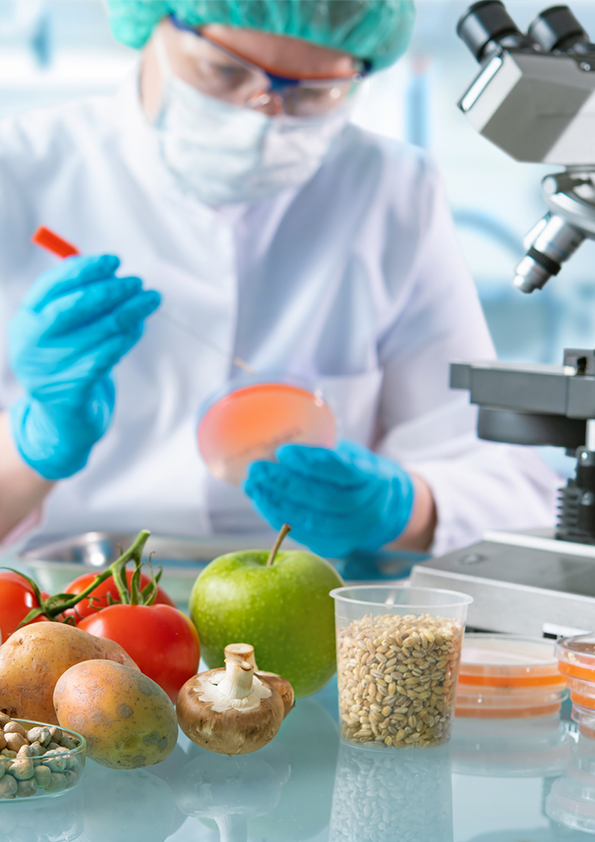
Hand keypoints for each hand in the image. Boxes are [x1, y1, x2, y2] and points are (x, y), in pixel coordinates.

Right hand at [8, 254, 160, 478]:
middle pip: (74, 307)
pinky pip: (107, 357)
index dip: (84, 269)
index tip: (115, 261)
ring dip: (130, 313)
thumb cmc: (66, 361)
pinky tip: (139, 327)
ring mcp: (49, 369)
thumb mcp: (61, 330)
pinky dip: (127, 339)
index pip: (52, 285)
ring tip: (150, 300)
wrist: (60, 418)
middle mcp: (30, 344)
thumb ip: (78, 300)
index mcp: (25, 321)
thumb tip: (112, 270)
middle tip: (138, 282)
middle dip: (111, 290)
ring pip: (98, 332)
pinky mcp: (70, 391)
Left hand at [243, 440, 414, 556]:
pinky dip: (277, 518)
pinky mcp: (336, 547)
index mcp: (374, 478)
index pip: (342, 471)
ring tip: (252, 486)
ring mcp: (353, 533)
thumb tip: (276, 441)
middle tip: (257, 469)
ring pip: (310, 521)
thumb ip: (323, 451)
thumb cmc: (358, 473)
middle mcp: (368, 509)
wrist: (385, 509)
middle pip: (323, 499)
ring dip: (275, 503)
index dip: (311, 462)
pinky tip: (261, 502)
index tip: (282, 451)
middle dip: (285, 484)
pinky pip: (303, 535)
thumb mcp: (351, 454)